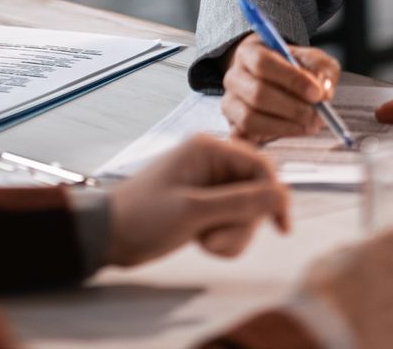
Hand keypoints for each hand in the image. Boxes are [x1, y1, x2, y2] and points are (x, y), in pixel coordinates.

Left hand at [105, 135, 290, 266]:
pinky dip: (224, 238)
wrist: (108, 236)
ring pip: (246, 211)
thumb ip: (241, 202)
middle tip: (216, 239)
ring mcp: (209, 185)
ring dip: (232, 234)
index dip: (275, 196)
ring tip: (204, 242)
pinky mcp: (205, 205)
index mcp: (209, 149)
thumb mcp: (194, 211)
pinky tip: (201, 242)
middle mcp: (212, 162)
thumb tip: (283, 195)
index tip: (281, 228)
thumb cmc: (143, 217)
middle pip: (256, 192)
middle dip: (243, 222)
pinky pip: (232, 221)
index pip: (261, 166)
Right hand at [219, 36, 341, 141]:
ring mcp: (230, 104)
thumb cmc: (295, 68)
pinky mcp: (233, 127)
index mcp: (249, 53)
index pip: (263, 63)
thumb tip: (323, 92)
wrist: (278, 81)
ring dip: (284, 126)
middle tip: (317, 115)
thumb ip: (322, 70)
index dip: (291, 79)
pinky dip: (268, 139)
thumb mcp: (313, 60)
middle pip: (257, 94)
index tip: (316, 93)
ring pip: (250, 119)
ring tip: (308, 125)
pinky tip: (290, 132)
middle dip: (292, 108)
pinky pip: (245, 138)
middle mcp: (234, 77)